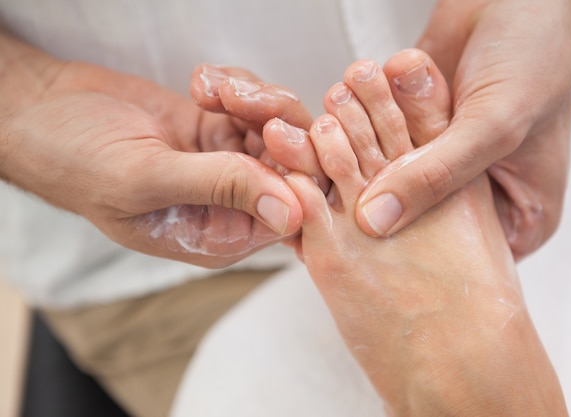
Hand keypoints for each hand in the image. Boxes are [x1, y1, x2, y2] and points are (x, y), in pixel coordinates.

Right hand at [1, 39, 311, 267]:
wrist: (45, 112)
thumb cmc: (79, 159)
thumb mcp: (147, 178)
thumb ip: (221, 189)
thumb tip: (293, 212)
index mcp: (220, 236)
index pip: (290, 214)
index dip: (298, 173)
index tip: (273, 135)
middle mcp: (233, 205)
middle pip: (296, 167)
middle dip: (278, 124)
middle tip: (240, 100)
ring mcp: (230, 163)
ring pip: (282, 128)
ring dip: (255, 99)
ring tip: (211, 88)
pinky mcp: (220, 127)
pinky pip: (257, 104)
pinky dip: (237, 86)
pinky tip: (199, 84)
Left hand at [355, 0, 570, 258]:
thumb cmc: (535, 56)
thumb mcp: (493, 125)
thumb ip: (437, 175)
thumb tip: (378, 221)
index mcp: (515, 214)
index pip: (453, 254)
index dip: (404, 248)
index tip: (355, 234)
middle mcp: (475, 191)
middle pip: (415, 217)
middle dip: (370, 192)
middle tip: (329, 178)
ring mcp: (442, 159)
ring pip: (389, 175)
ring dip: (357, 146)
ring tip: (334, 121)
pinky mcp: (416, 127)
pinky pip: (378, 138)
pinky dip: (360, 118)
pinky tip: (346, 100)